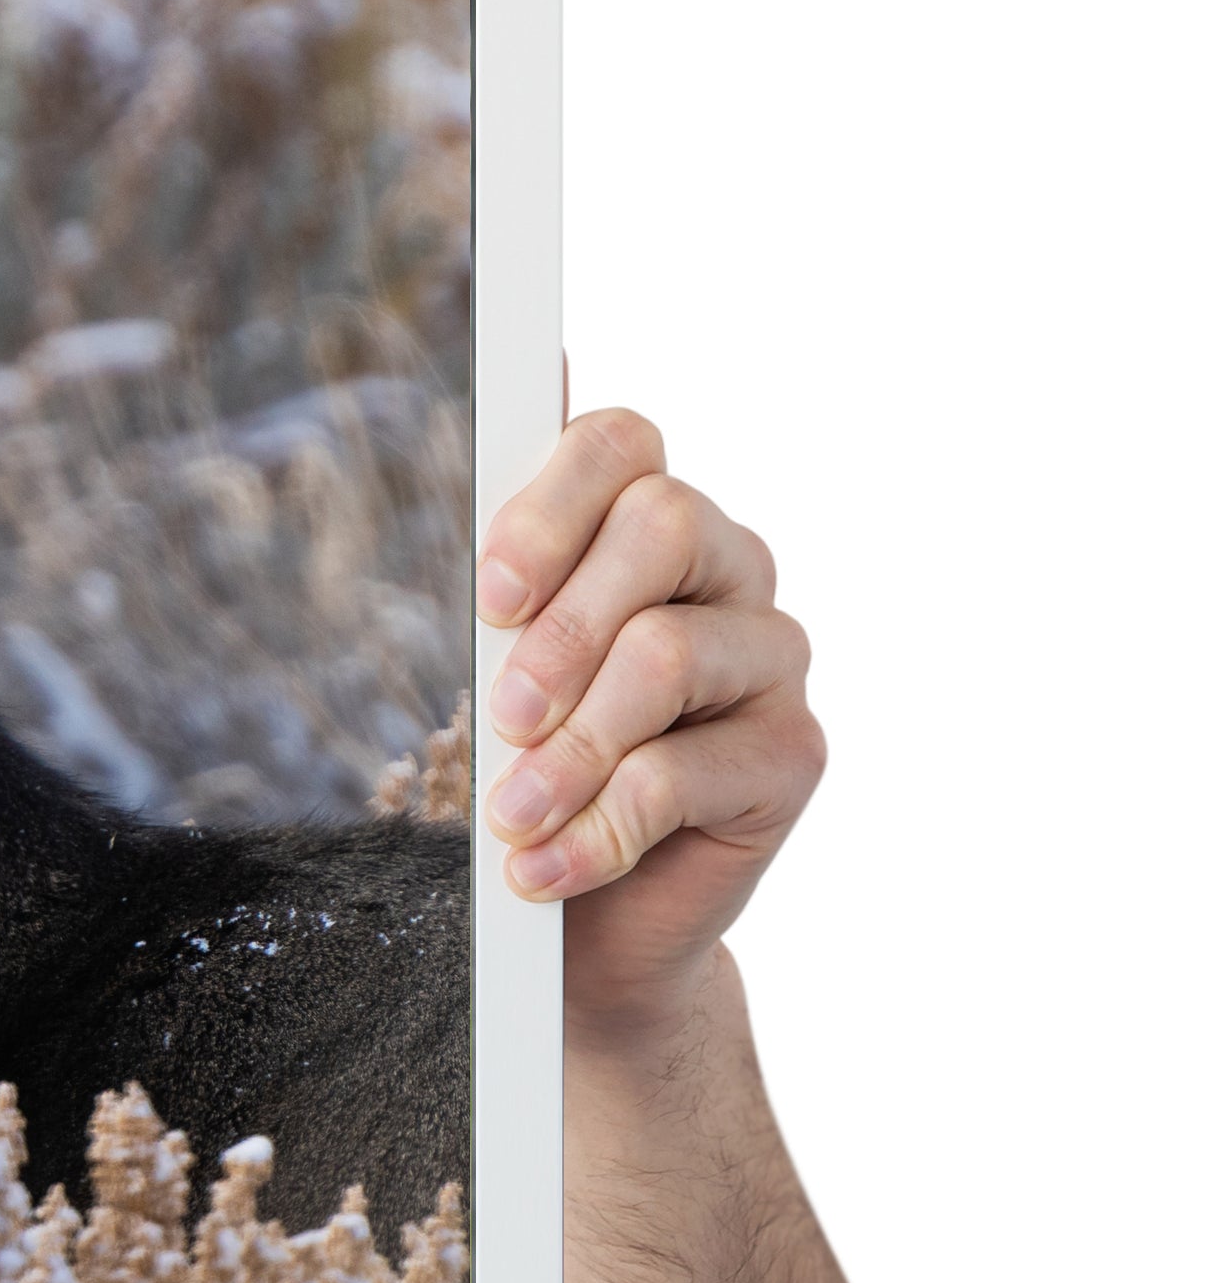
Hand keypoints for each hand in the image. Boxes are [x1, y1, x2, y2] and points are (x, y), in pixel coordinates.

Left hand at [475, 407, 823, 1042]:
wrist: (588, 917)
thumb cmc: (534, 765)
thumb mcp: (501, 657)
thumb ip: (524, 543)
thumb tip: (549, 365)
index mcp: (650, 522)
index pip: (622, 444)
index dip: (551, 504)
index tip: (490, 595)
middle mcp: (727, 568)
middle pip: (659, 529)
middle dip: (559, 631)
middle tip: (497, 720)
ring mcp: (771, 658)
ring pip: (666, 655)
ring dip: (568, 748)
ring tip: (510, 819)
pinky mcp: (793, 754)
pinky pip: (684, 774)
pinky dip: (596, 828)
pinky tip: (544, 867)